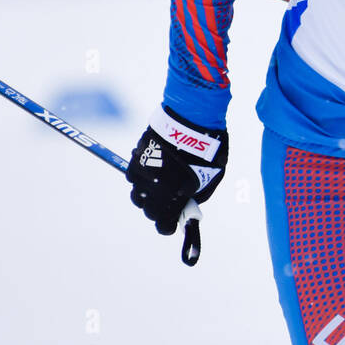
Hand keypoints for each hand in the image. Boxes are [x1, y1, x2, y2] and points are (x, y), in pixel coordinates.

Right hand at [127, 106, 227, 235]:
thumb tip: (188, 205)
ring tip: (158, 187)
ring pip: (137, 195)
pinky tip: (152, 172)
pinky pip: (133, 176)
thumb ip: (198, 196)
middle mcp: (155, 187)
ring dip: (147, 195)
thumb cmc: (208, 149)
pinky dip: (141, 178)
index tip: (171, 224)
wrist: (193, 118)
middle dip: (158, 211)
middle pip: (149, 211)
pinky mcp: (137, 157)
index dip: (167, 226)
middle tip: (167, 204)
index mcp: (175, 196)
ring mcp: (144, 172)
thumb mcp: (212, 179)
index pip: (163, 224)